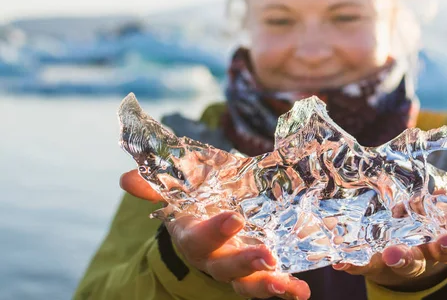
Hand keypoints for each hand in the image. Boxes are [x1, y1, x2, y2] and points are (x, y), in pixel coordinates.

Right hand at [120, 170, 310, 299]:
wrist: (208, 217)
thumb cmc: (195, 198)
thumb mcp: (180, 187)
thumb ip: (156, 184)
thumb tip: (126, 178)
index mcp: (193, 235)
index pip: (198, 238)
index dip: (214, 231)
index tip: (235, 217)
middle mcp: (213, 257)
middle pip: (224, 267)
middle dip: (243, 263)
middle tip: (265, 255)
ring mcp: (235, 268)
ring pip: (246, 284)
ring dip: (265, 285)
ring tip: (286, 285)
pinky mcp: (256, 272)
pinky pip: (268, 284)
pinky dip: (285, 289)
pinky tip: (300, 292)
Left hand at [331, 186, 446, 290]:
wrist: (413, 253)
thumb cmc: (436, 231)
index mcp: (440, 246)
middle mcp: (418, 256)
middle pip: (414, 259)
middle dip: (407, 256)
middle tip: (398, 253)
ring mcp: (394, 259)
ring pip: (386, 261)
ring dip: (377, 259)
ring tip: (369, 257)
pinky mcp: (372, 260)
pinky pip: (360, 262)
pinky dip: (350, 263)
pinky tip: (339, 262)